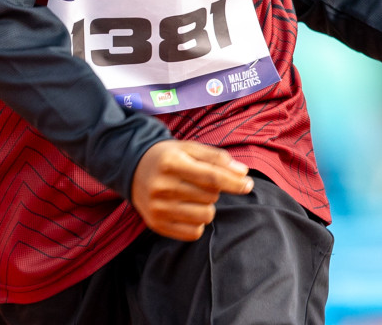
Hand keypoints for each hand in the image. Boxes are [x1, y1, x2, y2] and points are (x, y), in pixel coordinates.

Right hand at [130, 140, 252, 240]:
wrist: (133, 169)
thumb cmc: (169, 157)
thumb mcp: (190, 149)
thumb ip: (217, 158)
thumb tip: (243, 173)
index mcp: (172, 163)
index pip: (211, 177)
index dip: (234, 182)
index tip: (248, 184)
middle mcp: (162, 186)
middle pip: (210, 196)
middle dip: (214, 190)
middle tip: (199, 182)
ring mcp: (158, 208)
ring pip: (205, 216)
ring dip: (207, 207)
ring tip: (192, 196)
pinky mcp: (157, 225)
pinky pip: (194, 233)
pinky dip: (198, 223)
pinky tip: (187, 209)